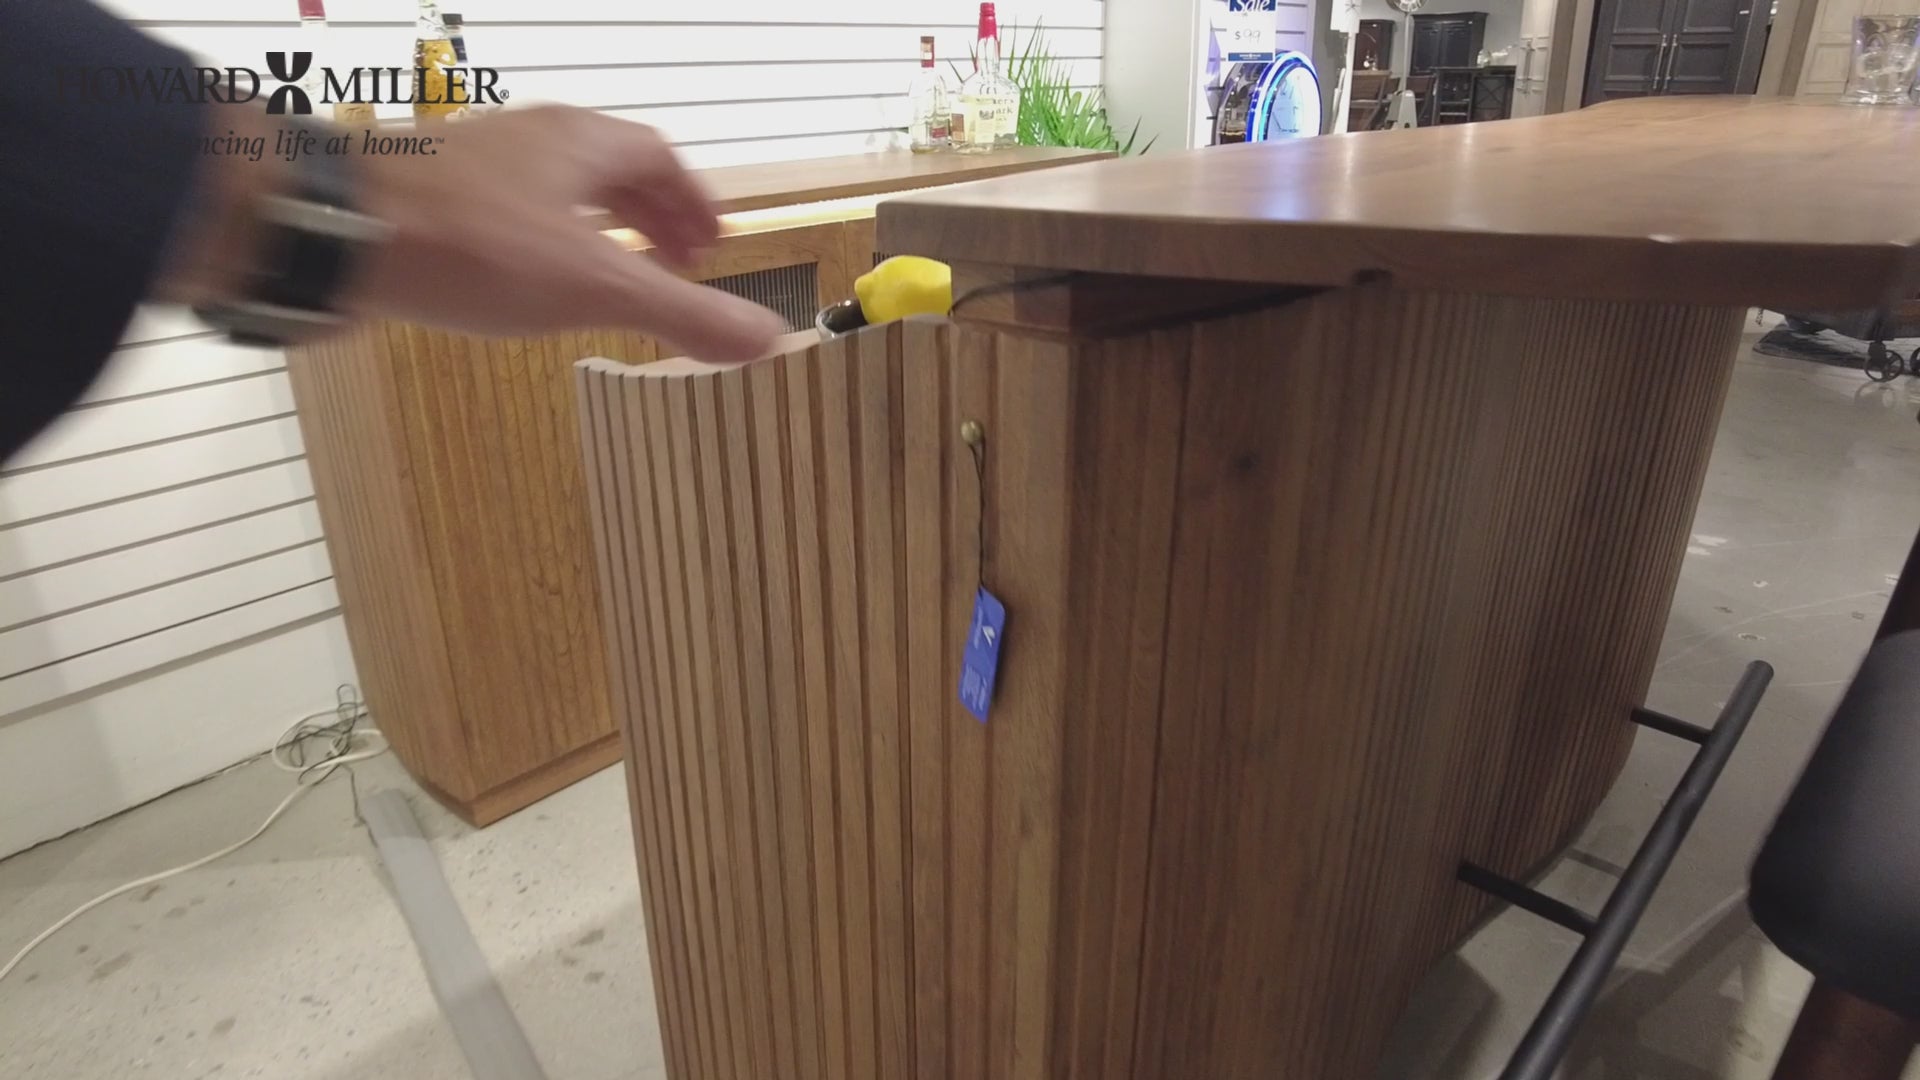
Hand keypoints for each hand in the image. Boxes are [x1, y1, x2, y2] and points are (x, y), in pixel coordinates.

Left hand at [160, 106, 784, 362]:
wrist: (328, 230)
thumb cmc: (466, 244)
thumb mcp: (592, 286)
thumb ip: (680, 314)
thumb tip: (767, 340)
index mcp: (578, 143)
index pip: (656, 156)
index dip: (692, 201)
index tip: (714, 242)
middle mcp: (528, 142)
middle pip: (607, 169)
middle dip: (649, 216)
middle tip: (676, 263)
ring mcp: (472, 170)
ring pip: (552, 192)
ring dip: (593, 231)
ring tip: (608, 282)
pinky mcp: (426, 205)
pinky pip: (504, 218)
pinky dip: (538, 248)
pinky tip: (524, 293)